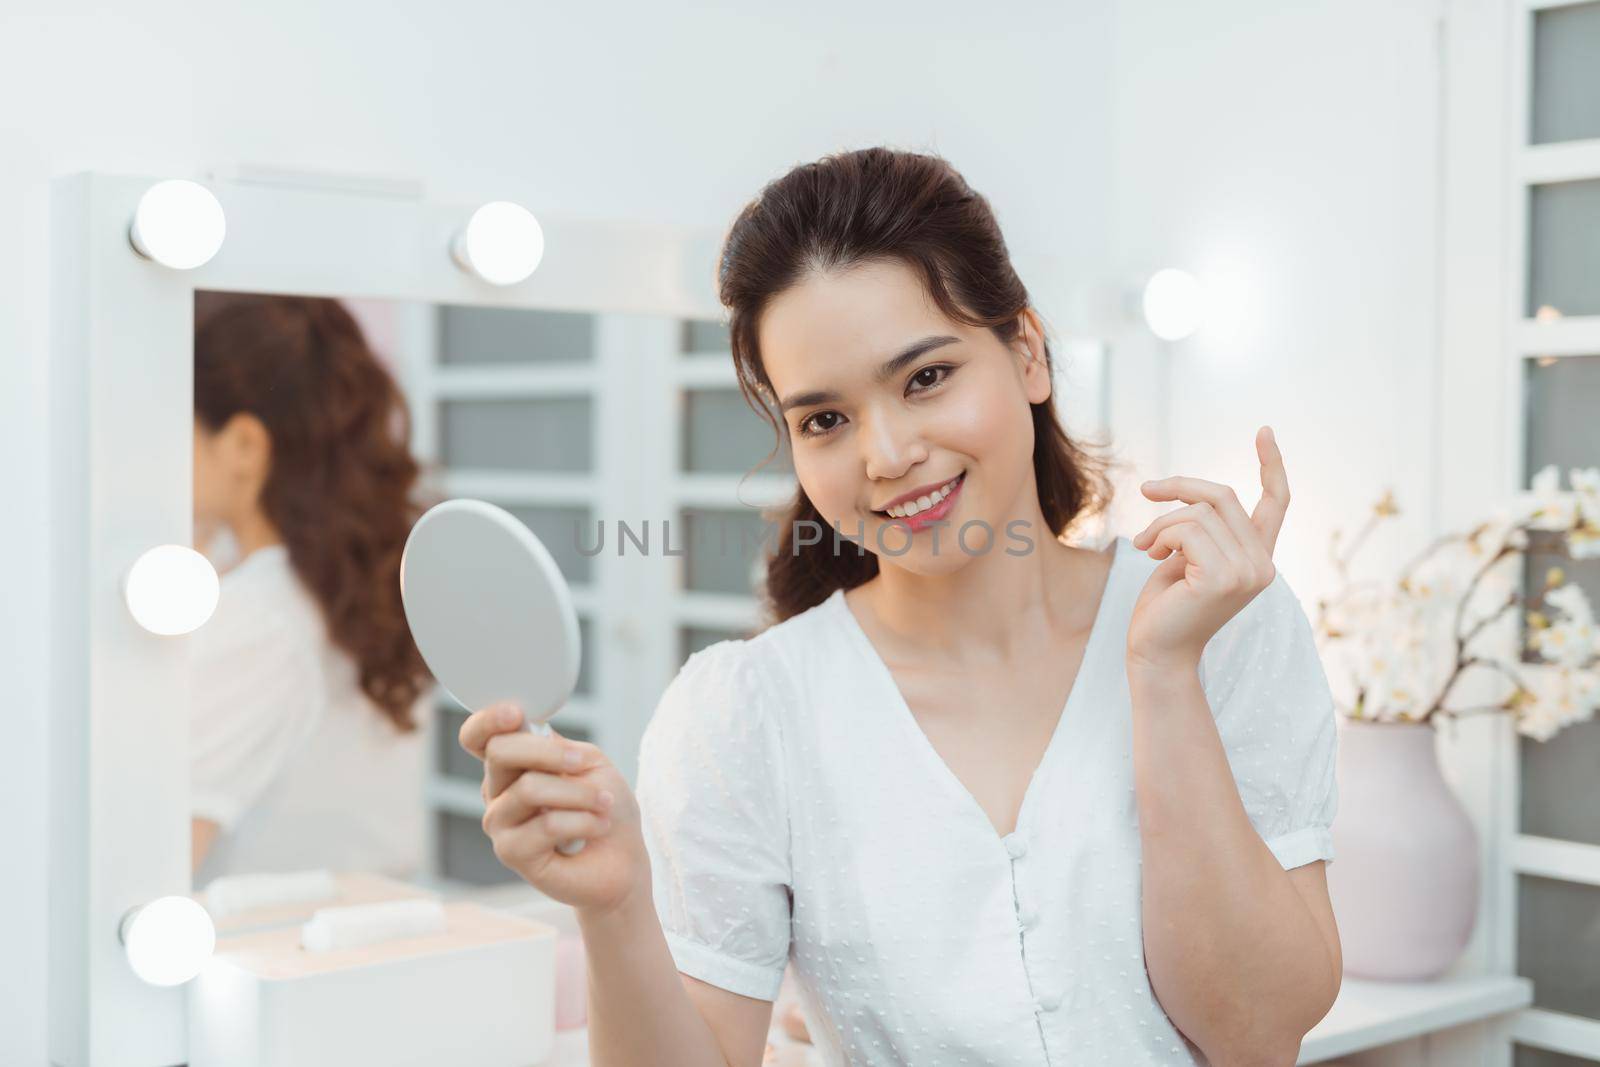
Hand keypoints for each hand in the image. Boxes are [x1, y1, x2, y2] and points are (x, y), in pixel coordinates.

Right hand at [458, 703, 650, 916]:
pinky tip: (599, 827)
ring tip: (605, 804)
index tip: (515, 713)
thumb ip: (558, 746)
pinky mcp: (512, 853)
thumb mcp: (589, 763)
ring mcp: (500, 823)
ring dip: (580, 793)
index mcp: (512, 764)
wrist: (622, 859)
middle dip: (550, 753)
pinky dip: (583, 821)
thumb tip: (527, 730)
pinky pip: (547, 824)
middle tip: (583, 763)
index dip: (487, 720)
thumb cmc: (605, 806)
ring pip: (529, 788)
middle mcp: (497, 791)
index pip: (477, 737)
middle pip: (499, 753)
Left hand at [1125, 426, 1289, 674]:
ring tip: (1145, 547)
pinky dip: (1160, 536)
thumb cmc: (1165, 608)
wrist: (1155, 653)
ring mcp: (1248, 573)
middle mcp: (1262, 565)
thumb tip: (1188, 496)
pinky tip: (1150, 557)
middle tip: (1147, 492)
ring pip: (1198, 512)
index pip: (1276, 503)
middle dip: (1180, 488)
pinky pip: (1186, 530)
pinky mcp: (1224, 578)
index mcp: (1256, 558)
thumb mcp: (1185, 558)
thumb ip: (1200, 530)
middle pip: (1222, 495)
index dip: (1272, 465)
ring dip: (1162, 523)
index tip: (1264, 431)